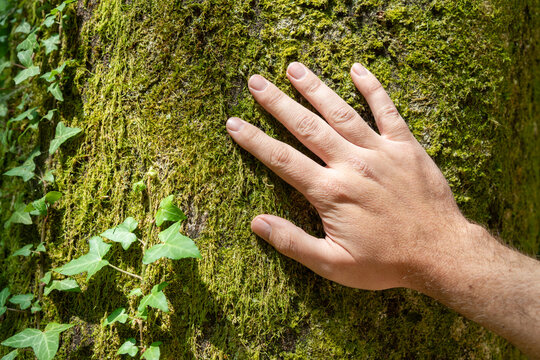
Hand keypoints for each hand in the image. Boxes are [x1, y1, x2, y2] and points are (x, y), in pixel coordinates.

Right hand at [226, 62, 469, 289]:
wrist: (441, 254)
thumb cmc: (385, 263)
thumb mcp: (333, 264)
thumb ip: (293, 242)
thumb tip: (256, 223)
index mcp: (330, 192)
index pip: (282, 159)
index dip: (254, 140)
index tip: (234, 123)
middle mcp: (351, 165)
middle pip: (306, 127)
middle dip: (278, 103)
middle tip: (256, 81)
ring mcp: (380, 152)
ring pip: (341, 113)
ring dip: (315, 89)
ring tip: (294, 68)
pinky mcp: (406, 147)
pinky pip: (388, 111)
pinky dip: (373, 89)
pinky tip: (358, 69)